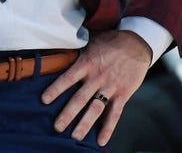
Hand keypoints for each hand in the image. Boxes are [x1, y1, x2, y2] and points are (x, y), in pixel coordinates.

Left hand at [41, 30, 151, 145]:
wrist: (136, 43)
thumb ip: (77, 51)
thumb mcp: (90, 41)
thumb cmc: (110, 41)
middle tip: (57, 127)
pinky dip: (108, 128)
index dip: (56, 89)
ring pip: (95, 109)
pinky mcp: (123, 94)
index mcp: (87, 63)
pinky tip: (101, 140)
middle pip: (80, 98)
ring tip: (75, 136)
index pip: (68, 78)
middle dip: (68, 114)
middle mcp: (97, 77)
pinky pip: (114, 114)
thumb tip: (58, 50)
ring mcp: (110, 87)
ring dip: (85, 124)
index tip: (44, 100)